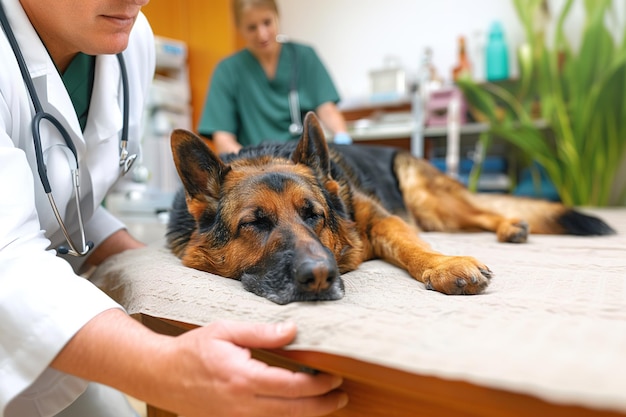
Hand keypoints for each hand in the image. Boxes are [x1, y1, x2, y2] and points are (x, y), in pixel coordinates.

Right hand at [156, 320, 347, 416]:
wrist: (160, 375)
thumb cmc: (192, 350)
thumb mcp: (226, 331)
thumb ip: (262, 332)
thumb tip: (292, 330)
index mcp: (243, 378)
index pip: (292, 386)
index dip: (318, 385)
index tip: (334, 377)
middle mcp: (242, 405)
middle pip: (293, 411)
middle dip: (322, 405)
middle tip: (341, 395)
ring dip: (307, 415)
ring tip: (327, 403)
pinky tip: (297, 410)